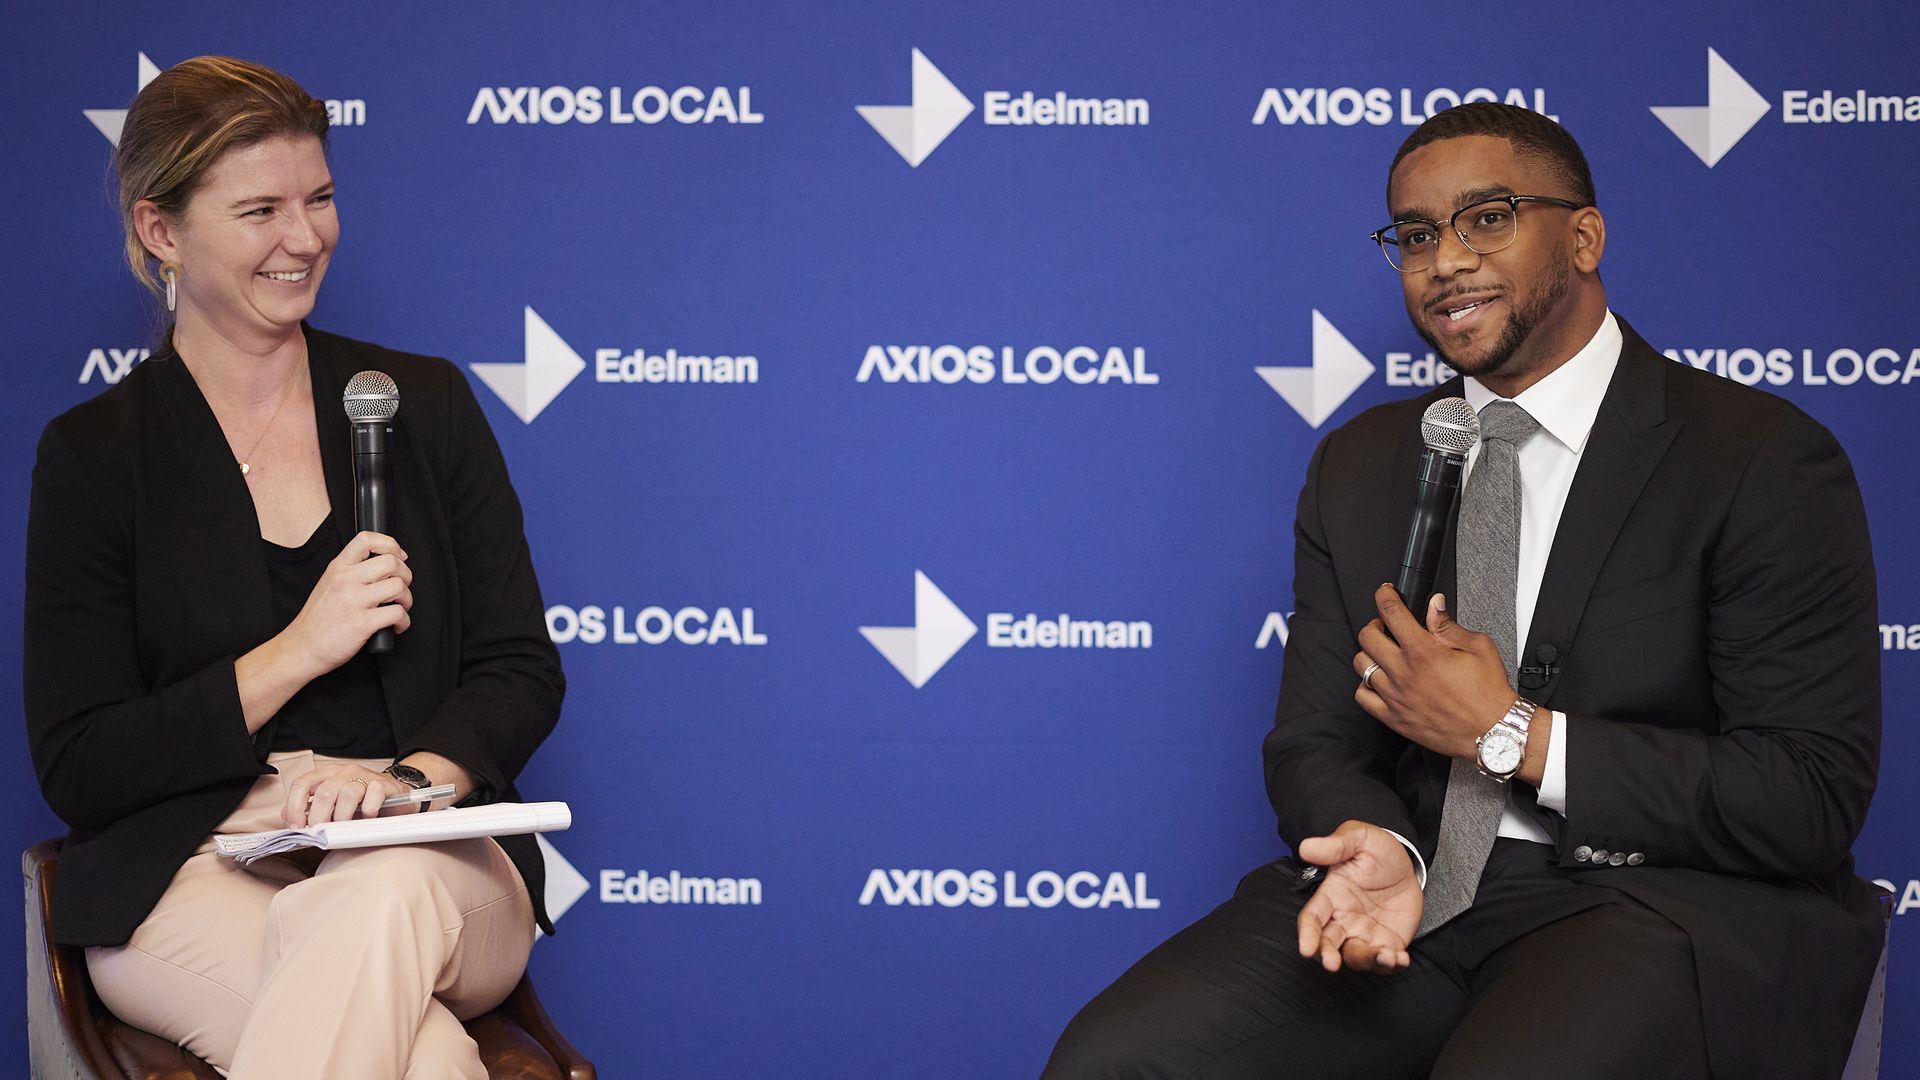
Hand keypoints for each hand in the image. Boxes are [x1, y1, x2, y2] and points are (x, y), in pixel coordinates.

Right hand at [279, 531, 413, 679]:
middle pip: (391, 562)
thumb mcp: (328, 584)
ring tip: (399, 607)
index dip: (390, 544)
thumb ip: (351, 572)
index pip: (367, 539)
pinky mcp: (362, 623)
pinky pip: (397, 613)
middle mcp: (346, 580)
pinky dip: (404, 621)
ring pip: (398, 586)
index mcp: (338, 568)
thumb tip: (383, 566)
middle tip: (402, 587)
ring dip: (407, 599)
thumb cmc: (317, 620)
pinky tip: (396, 625)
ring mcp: (354, 601)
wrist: (302, 647)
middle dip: (406, 575)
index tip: (399, 556)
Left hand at [283, 763, 410, 826]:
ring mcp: (365, 776)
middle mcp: (344, 772)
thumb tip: (285, 815)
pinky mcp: (384, 784)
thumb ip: (309, 808)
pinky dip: (368, 811)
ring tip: (346, 827)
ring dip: (343, 816)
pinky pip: (372, 795)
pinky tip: (369, 817)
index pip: (302, 784)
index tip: (298, 826)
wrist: (396, 796)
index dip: (295, 807)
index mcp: (327, 774)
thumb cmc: (361, 803)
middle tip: (322, 833)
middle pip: (324, 793)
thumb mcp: (332, 805)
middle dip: (319, 818)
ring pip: (347, 794)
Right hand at [1294, 820, 1421, 972]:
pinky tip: (1400, 958)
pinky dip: (1391, 964)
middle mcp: (1344, 919)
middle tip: (1331, 964)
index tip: (1306, 948)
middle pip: (1328, 944)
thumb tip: (1305, 847)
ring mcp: (1365, 933)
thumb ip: (1335, 845)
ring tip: (1384, 956)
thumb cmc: (1375, 849)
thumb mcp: (1358, 838)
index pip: (1312, 918)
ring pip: (1357, 956)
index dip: (1307, 934)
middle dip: (1327, 956)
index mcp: (1331, 896)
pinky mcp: (1388, 942)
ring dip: (1367, 961)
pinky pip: (1386, 960)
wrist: (1406, 864)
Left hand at [1352, 584, 1514, 761]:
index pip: (1392, 613)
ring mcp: (1395, 696)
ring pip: (1361, 665)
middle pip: (1367, 636)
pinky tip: (1379, 681)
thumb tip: (1434, 605)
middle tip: (1386, 626)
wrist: (1492, 731)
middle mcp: (1404, 673)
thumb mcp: (1478, 647)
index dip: (1384, 596)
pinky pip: (1363, 697)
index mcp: (1423, 652)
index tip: (1385, 593)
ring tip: (1383, 653)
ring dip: (1369, 653)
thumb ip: (1448, 625)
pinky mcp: (1394, 717)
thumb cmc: (1488, 693)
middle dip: (1374, 624)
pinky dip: (1365, 685)